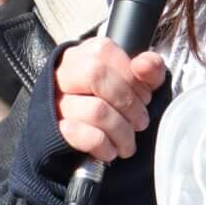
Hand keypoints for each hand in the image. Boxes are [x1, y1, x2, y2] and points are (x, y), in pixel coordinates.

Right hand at [55, 37, 164, 163]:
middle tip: (140, 121)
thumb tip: (144, 65)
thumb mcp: (136, 82)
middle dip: (127, 102)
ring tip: (129, 142)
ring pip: (94, 110)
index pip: (105, 54)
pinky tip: (111, 150)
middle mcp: (65, 74)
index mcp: (85, 55)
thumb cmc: (114, 103)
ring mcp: (57, 103)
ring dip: (122, 131)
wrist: (83, 135)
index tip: (144, 97)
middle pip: (95, 75)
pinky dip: (103, 146)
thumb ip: (149, 69)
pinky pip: (80, 135)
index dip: (132, 78)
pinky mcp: (56, 130)